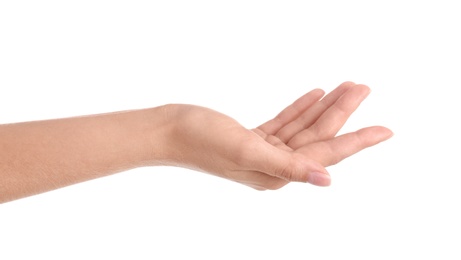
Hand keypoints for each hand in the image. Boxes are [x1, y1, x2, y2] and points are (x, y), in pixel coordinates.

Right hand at [163, 82, 392, 189]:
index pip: (325, 154)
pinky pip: (285, 122)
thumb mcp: (247, 151)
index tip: (385, 130)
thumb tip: (327, 180)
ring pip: (303, 127)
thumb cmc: (201, 140)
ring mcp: (264, 151)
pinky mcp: (253, 138)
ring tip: (346, 87)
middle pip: (317, 136)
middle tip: (362, 88)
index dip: (356, 140)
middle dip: (341, 113)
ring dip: (324, 107)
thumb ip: (288, 166)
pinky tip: (315, 95)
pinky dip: (300, 108)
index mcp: (277, 174)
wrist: (169, 130)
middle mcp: (274, 166)